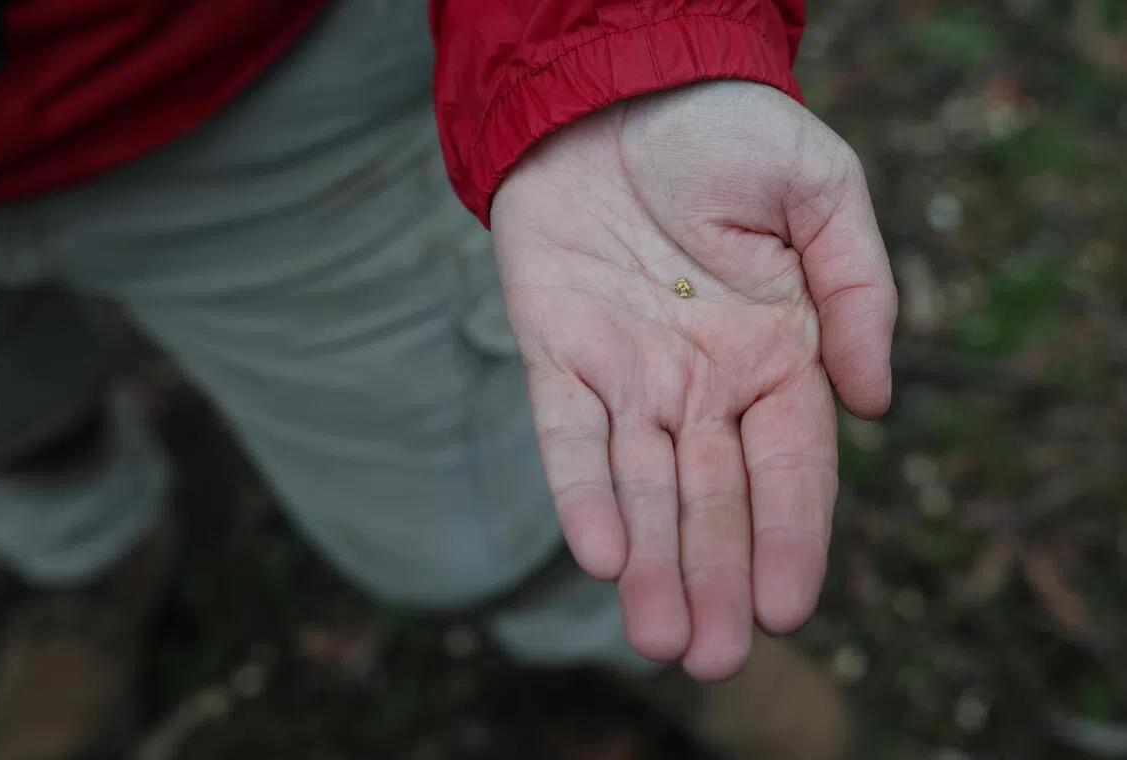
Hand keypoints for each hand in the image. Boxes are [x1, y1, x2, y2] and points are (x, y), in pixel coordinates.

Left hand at [490, 81, 896, 680]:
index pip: (790, 469)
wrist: (622, 88)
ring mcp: (626, 372)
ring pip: (640, 486)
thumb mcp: (824, 190)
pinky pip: (566, 434)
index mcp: (774, 354)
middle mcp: (700, 380)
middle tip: (714, 660)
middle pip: (712, 498)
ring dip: (650, 564)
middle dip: (716, 579)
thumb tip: (875, 405)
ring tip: (658, 639)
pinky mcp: (556, 351)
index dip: (792, 538)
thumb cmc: (729, 134)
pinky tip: (598, 553)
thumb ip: (861, 293)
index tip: (791, 609)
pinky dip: (581, 491)